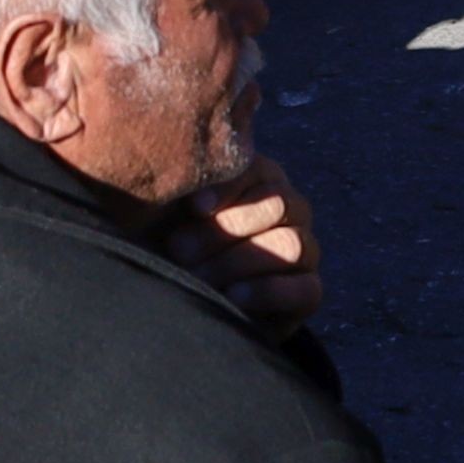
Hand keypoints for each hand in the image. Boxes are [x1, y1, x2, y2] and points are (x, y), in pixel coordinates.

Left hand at [172, 158, 324, 331]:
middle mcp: (286, 211)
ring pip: (292, 245)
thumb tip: (182, 161)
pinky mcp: (305, 293)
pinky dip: (269, 291)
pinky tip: (232, 298)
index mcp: (256, 180)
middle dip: (225, 230)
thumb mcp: (158, 203)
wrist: (160, 301)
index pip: (259, 170)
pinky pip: (307, 288)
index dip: (228, 188)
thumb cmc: (156, 242)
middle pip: (279, 204)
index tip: (193, 208)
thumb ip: (174, 174)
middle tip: (180, 250)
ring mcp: (301, 251)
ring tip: (197, 277)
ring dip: (239, 262)